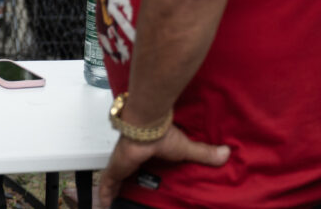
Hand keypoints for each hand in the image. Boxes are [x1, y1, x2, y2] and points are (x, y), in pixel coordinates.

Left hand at [99, 125, 229, 205]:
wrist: (146, 127)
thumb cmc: (162, 135)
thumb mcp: (186, 148)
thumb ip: (204, 153)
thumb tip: (226, 153)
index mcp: (144, 152)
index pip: (138, 163)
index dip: (135, 169)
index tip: (135, 176)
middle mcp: (130, 157)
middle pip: (123, 172)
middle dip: (121, 182)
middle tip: (121, 194)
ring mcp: (121, 162)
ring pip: (113, 178)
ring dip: (111, 189)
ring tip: (109, 202)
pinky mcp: (116, 168)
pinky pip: (107, 183)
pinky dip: (105, 193)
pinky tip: (103, 204)